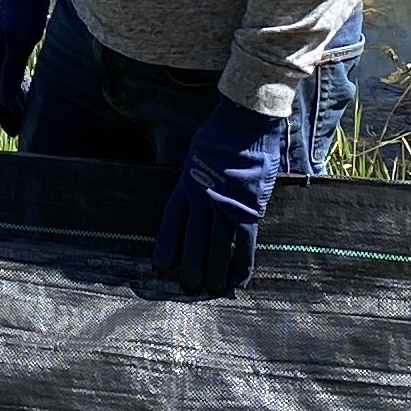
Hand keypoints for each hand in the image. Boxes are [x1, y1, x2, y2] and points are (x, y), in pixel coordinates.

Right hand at [0, 0, 50, 136]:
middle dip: (7, 110)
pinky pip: (14, 71)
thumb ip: (11, 71)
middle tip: (19, 130)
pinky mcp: (14, 41)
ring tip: (24, 115)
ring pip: (6, 80)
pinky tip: (29, 91)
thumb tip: (3, 99)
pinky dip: (19, 85)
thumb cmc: (25, 12)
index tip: (13, 131)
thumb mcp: (20, 43)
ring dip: (14, 99)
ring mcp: (3, 47)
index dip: (3, 113)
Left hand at [145, 93, 287, 297]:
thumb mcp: (195, 152)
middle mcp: (203, 198)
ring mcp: (226, 205)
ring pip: (216, 247)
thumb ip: (193, 172)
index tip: (160, 264)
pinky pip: (245, 243)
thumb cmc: (221, 132)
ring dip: (213, 271)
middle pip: (192, 240)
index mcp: (186, 184)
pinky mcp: (249, 209)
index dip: (166, 244)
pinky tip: (238, 280)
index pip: (171, 221)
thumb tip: (191, 182)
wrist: (246, 121)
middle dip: (190, 266)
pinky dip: (242, 264)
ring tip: (210, 289)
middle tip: (188, 286)